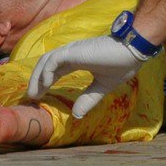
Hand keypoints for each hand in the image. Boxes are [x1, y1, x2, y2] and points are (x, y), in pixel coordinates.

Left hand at [26, 34, 143, 118]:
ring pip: (46, 60)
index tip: (40, 96)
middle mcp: (72, 53)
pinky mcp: (74, 51)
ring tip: (34, 93)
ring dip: (37, 77)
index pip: (55, 68)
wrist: (133, 50)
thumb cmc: (122, 63)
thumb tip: (76, 115)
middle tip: (31, 97)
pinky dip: (47, 72)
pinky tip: (46, 85)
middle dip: (36, 80)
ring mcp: (72, 51)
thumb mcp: (103, 86)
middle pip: (46, 64)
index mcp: (79, 59)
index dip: (46, 81)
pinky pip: (53, 60)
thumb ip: (89, 98)